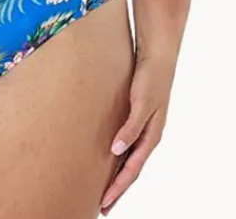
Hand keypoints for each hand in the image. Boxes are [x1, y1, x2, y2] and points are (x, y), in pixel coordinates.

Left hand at [100, 51, 175, 214]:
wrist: (156, 56)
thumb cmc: (150, 78)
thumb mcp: (141, 103)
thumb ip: (131, 127)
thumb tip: (116, 151)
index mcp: (151, 136)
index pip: (132, 170)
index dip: (118, 187)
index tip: (104, 202)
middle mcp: (147, 136)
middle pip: (131, 170)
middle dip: (118, 189)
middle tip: (103, 206)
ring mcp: (142, 128)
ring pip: (128, 159)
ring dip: (117, 175)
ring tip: (103, 189)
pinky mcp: (135, 118)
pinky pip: (126, 144)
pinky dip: (117, 157)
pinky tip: (107, 159)